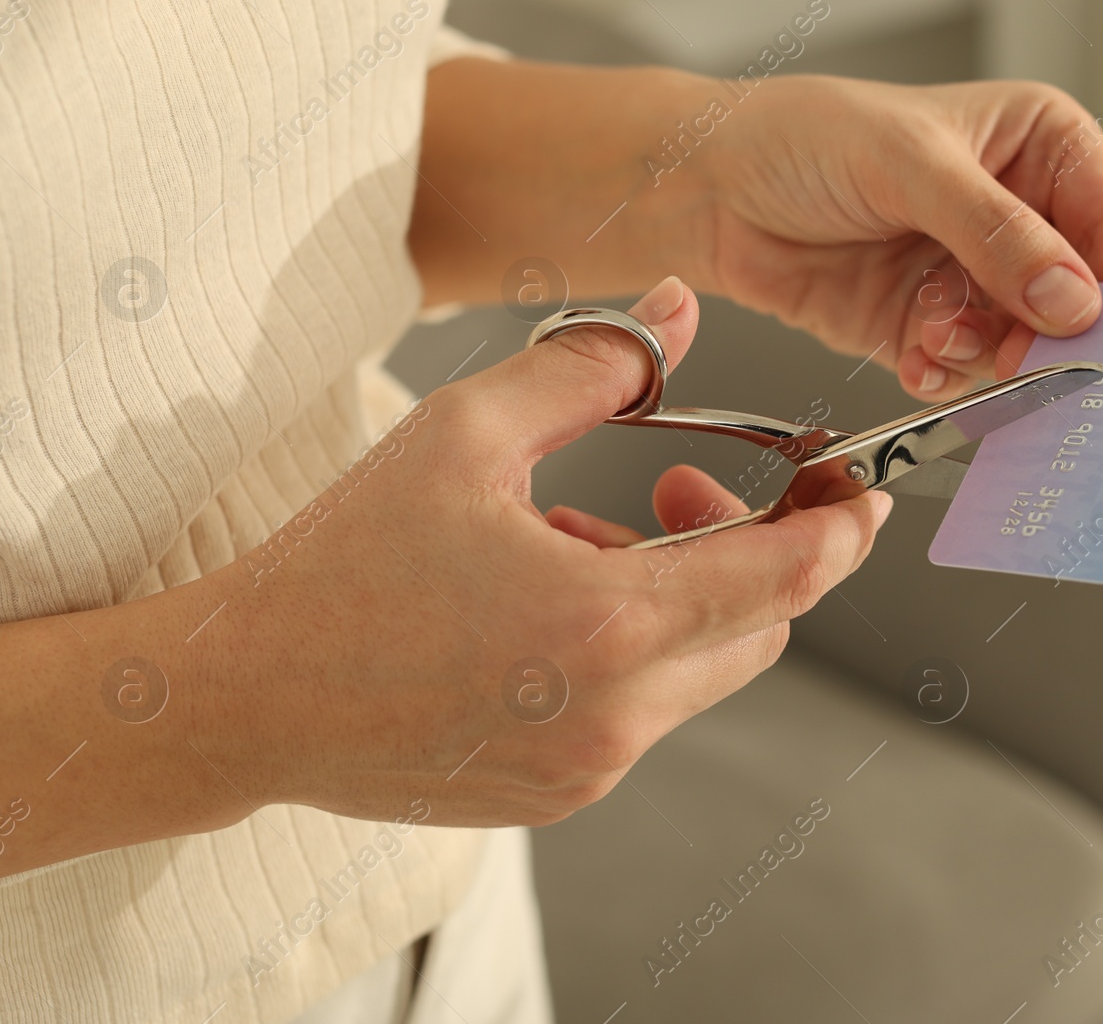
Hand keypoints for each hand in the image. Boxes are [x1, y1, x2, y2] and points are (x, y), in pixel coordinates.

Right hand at [198, 277, 890, 826]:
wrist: (246, 696)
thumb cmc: (343, 563)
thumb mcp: (468, 433)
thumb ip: (592, 365)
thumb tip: (679, 310)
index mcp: (608, 624)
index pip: (788, 577)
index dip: (842, 526)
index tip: (856, 487)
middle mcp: (616, 715)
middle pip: (760, 627)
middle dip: (748, 548)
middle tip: (679, 487)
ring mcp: (589, 768)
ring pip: (703, 671)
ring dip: (678, 598)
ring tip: (575, 544)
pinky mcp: (559, 792)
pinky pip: (641, 713)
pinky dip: (630, 652)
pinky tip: (544, 609)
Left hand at [699, 76, 1102, 399]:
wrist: (709, 190)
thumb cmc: (802, 138)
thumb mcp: (908, 165)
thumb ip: (995, 232)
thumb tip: (1072, 296)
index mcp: (1037, 146)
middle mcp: (1015, 214)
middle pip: (1076, 298)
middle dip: (1046, 336)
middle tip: (1023, 361)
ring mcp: (970, 275)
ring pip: (1020, 343)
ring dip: (983, 355)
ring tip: (935, 336)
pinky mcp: (925, 326)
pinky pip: (961, 370)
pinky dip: (941, 374)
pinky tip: (913, 356)